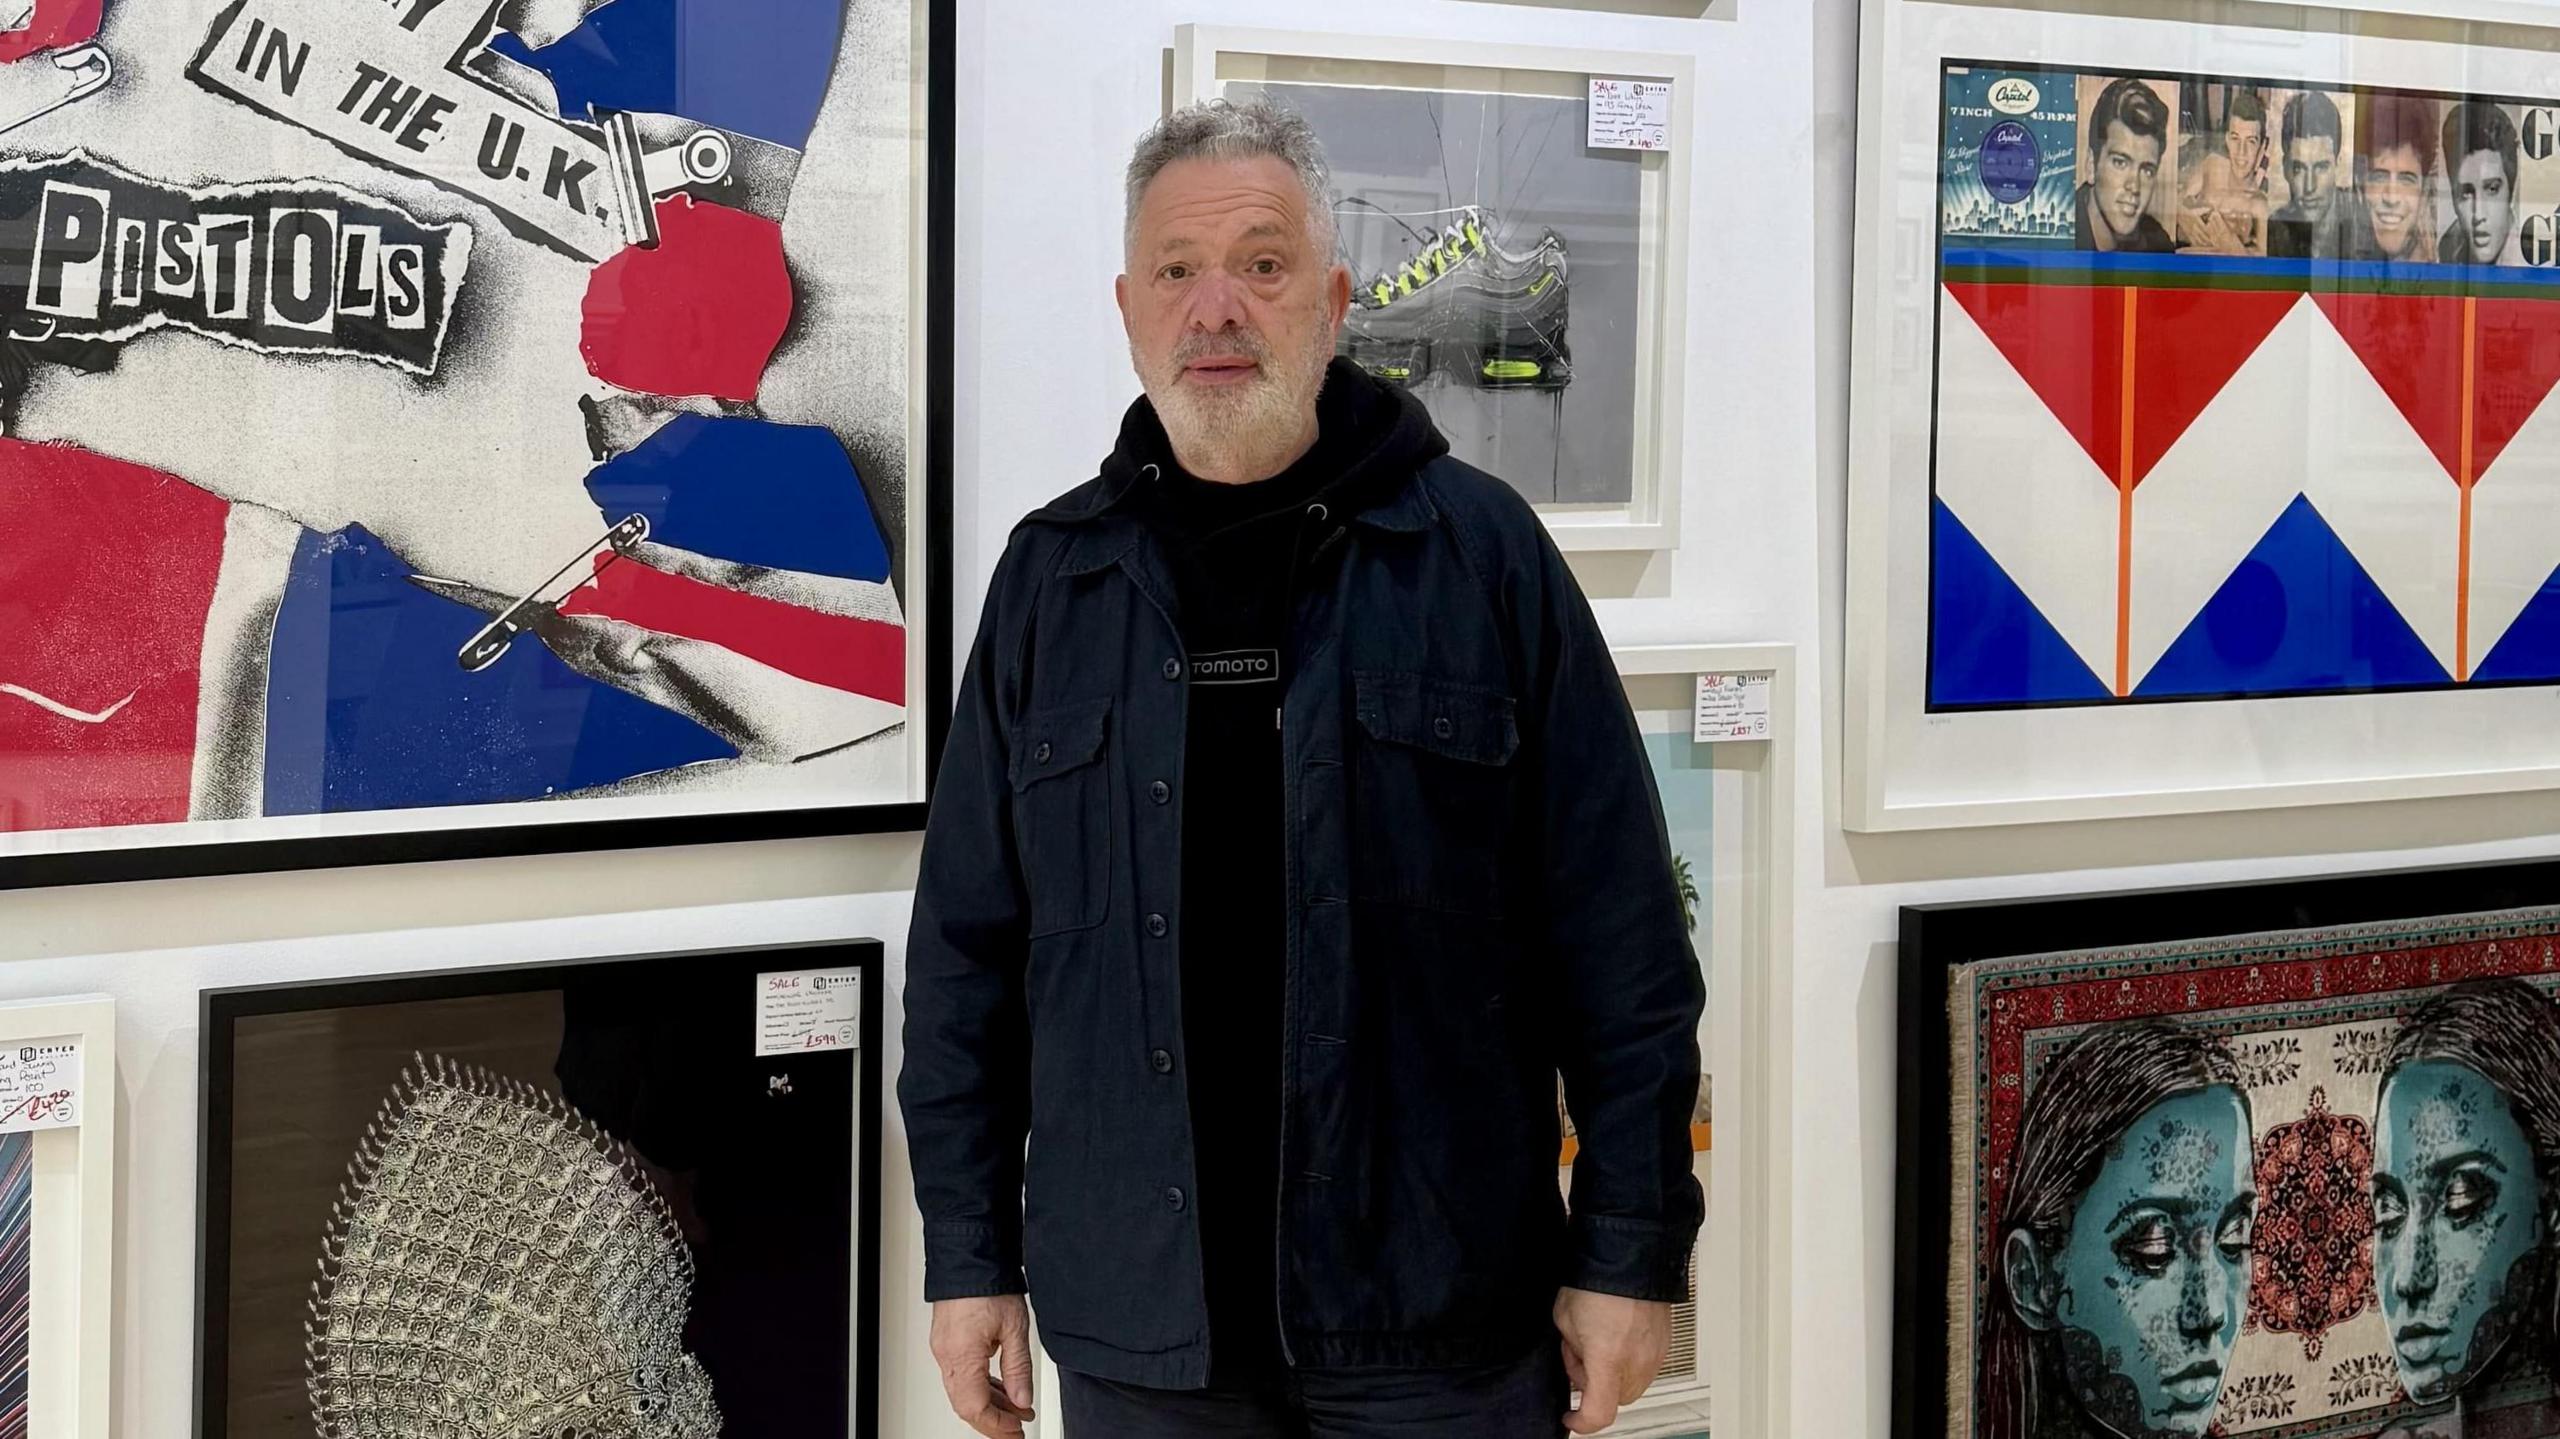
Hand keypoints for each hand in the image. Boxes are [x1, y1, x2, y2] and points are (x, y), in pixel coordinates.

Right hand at [930, 1294, 1037, 1436]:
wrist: (969, 1256)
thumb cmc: (987, 1283)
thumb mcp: (1015, 1327)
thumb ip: (1018, 1368)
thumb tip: (1022, 1399)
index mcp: (962, 1354)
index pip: (974, 1406)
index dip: (996, 1424)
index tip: (1016, 1429)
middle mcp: (946, 1355)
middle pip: (965, 1405)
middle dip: (992, 1422)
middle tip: (1016, 1431)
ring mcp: (944, 1349)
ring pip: (963, 1392)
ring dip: (989, 1405)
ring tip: (1017, 1411)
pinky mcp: (947, 1343)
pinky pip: (961, 1376)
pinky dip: (981, 1388)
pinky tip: (1001, 1392)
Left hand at [1554, 1287, 1671, 1434]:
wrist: (1630, 1254)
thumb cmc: (1598, 1279)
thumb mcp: (1564, 1319)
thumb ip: (1571, 1349)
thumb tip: (1578, 1357)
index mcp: (1608, 1359)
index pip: (1599, 1413)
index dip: (1581, 1423)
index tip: (1571, 1417)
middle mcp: (1637, 1361)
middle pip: (1615, 1399)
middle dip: (1594, 1385)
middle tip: (1579, 1356)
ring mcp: (1655, 1353)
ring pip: (1632, 1385)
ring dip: (1613, 1373)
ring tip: (1599, 1340)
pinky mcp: (1664, 1343)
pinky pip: (1645, 1366)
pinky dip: (1629, 1360)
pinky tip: (1617, 1335)